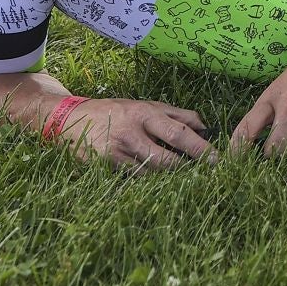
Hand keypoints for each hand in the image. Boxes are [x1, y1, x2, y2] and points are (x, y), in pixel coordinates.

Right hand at [52, 97, 210, 169]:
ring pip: (150, 174)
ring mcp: (115, 152)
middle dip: (186, 170)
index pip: (179, 133)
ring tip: (177, 176)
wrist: (69, 119)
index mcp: (144, 113)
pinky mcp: (103, 167)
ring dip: (166, 178)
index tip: (217, 160)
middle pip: (166, 160)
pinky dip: (145, 180)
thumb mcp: (145, 105)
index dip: (200, 148)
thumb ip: (176, 114)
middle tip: (202, 176)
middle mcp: (130, 132)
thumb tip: (205, 126)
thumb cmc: (115, 111)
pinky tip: (150, 177)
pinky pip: (132, 179)